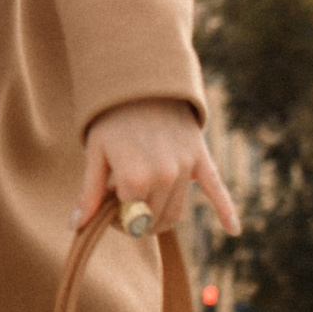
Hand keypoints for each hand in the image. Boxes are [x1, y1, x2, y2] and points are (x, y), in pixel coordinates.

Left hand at [76, 101, 239, 239]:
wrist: (140, 81)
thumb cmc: (111, 119)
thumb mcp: (95, 154)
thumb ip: (90, 193)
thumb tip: (78, 226)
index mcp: (135, 178)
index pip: (128, 220)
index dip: (115, 216)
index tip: (107, 204)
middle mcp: (164, 176)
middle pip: (152, 219)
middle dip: (136, 218)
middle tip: (122, 203)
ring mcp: (186, 168)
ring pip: (175, 212)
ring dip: (159, 216)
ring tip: (142, 200)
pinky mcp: (201, 160)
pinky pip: (216, 189)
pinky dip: (226, 211)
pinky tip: (234, 229)